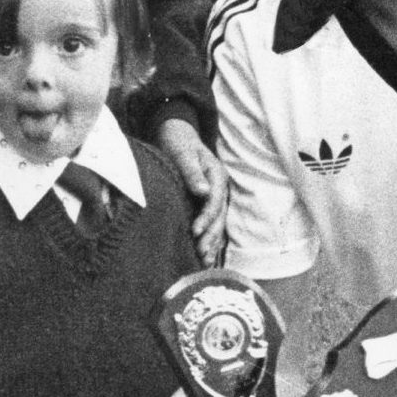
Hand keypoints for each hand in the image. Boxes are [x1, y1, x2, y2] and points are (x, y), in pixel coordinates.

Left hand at [156, 119, 226, 263]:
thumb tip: (203, 192)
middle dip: (211, 236)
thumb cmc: (178, 143)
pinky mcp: (207, 204)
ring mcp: (215, 197)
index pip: (215, 201)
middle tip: (200, 253)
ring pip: (218, 223)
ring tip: (204, 260)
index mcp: (217, 175)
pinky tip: (205, 256)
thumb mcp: (183, 153)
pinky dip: (210, 240)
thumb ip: (192, 173)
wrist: (177, 136)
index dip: (206, 218)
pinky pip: (212, 224)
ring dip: (212, 242)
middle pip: (219, 216)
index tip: (194, 231)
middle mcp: (219, 188)